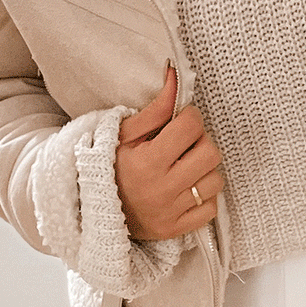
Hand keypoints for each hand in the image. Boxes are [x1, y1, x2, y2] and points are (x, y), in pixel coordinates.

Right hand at [115, 63, 224, 240]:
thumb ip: (156, 108)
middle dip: (201, 142)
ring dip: (204, 170)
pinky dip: (204, 197)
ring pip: (214, 181)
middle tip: (185, 143)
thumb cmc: (110, 165)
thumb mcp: (125, 133)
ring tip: (184, 166)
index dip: (190, 117)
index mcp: (147, 161)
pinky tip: (186, 189)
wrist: (91, 209)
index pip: (190, 127)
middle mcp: (162, 189)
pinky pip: (210, 208)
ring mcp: (171, 212)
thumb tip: (176, 76)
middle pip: (210, 154)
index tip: (181, 120)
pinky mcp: (176, 229)